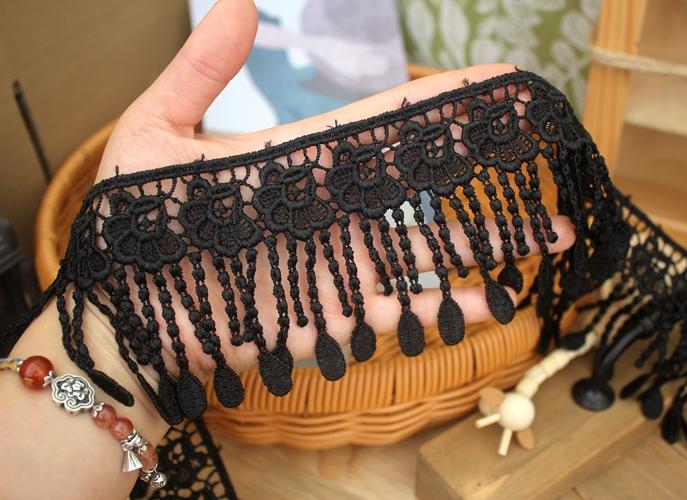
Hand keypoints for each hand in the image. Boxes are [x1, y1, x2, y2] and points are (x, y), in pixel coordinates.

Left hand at [96, 0, 574, 380]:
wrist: (128, 313)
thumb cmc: (133, 223)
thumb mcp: (155, 132)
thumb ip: (200, 72)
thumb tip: (236, 2)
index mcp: (305, 162)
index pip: (390, 122)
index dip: (450, 102)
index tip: (506, 84)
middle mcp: (336, 211)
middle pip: (428, 190)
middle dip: (491, 180)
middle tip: (549, 168)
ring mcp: (340, 265)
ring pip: (431, 252)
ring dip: (492, 247)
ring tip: (551, 238)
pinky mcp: (334, 316)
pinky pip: (402, 310)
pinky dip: (451, 309)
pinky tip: (499, 304)